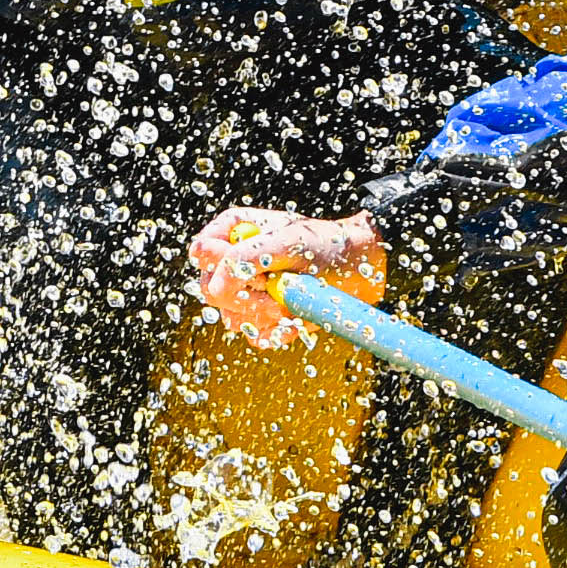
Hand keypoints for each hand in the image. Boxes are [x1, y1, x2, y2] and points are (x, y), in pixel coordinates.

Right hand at [189, 208, 385, 346]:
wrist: (364, 269)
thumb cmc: (328, 244)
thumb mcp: (288, 242)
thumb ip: (245, 260)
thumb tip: (213, 290)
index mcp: (235, 231)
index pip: (202, 254)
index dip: (221, 269)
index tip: (256, 274)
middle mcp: (236, 261)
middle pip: (212, 291)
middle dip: (246, 299)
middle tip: (278, 297)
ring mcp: (249, 291)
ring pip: (232, 318)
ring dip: (265, 317)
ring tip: (296, 302)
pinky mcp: (265, 318)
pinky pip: (256, 336)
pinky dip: (278, 332)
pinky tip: (299, 318)